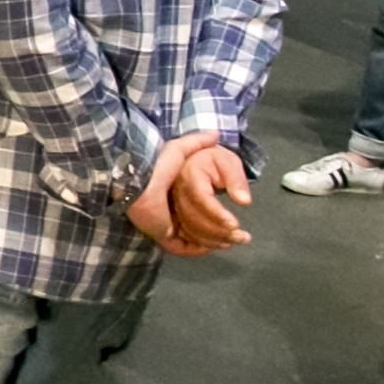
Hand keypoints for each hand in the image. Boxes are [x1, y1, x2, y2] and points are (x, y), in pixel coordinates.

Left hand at [129, 132, 253, 255]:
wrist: (139, 183)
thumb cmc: (157, 166)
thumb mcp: (178, 150)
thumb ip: (195, 142)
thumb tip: (215, 134)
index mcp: (180, 197)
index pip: (205, 212)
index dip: (223, 216)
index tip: (241, 216)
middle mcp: (175, 214)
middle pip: (207, 229)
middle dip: (227, 233)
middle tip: (244, 236)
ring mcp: (170, 227)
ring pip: (200, 240)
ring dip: (220, 240)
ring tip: (237, 238)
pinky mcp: (165, 237)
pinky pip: (187, 249)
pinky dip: (203, 249)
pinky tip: (219, 245)